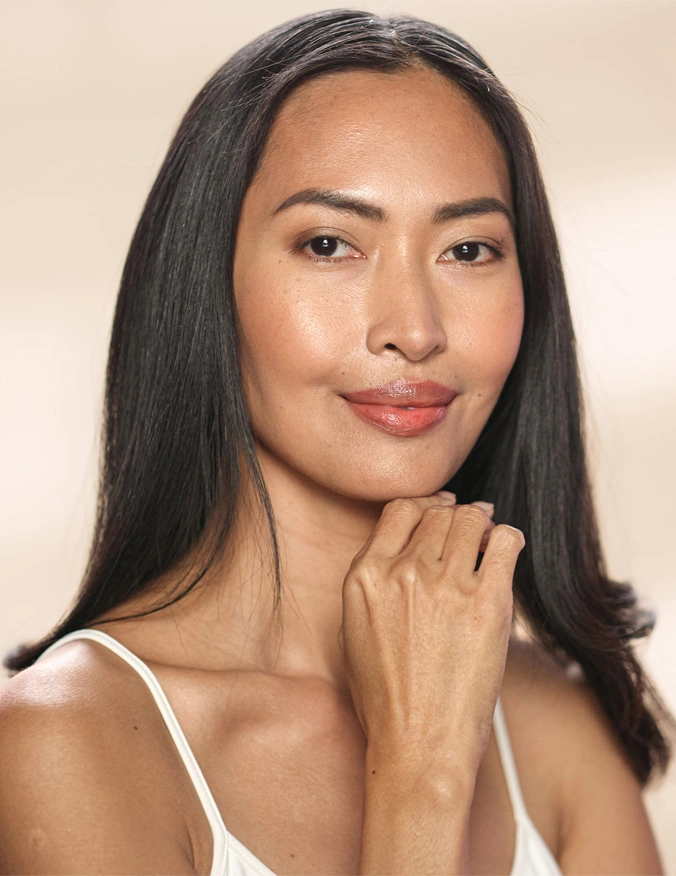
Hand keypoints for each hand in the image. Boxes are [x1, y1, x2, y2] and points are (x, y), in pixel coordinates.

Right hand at [339, 492, 523, 770]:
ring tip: (489, 533)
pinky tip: (506, 548)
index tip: (440, 508)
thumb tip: (400, 551)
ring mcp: (445, 585)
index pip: (399, 510)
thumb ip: (371, 583)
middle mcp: (402, 572)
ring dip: (482, 521)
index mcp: (365, 576)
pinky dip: (508, 538)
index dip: (425, 504)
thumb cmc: (385, 699)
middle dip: (456, 514)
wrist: (418, 744)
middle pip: (438, 513)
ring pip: (471, 519)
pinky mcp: (487, 602)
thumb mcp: (352, 632)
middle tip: (471, 522)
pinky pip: (506, 542)